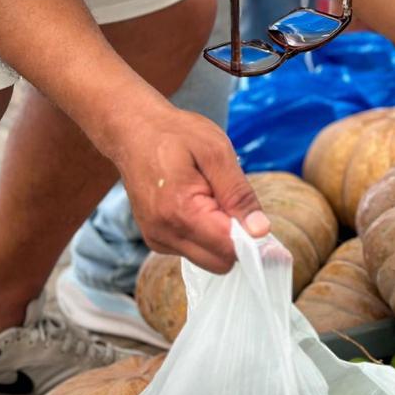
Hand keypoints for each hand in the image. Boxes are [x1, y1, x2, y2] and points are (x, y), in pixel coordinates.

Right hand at [108, 104, 270, 272]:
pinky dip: (205, 233)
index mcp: (180, 212)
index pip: (228, 249)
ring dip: (219, 235)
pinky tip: (196, 202)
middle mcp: (164, 234)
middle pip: (220, 263)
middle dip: (235, 237)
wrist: (134, 131)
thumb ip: (238, 194)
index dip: (251, 237)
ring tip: (209, 195)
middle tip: (229, 199)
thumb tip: (260, 231)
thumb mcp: (216, 152)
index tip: (256, 217)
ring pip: (208, 259)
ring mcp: (157, 239)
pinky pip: (194, 250)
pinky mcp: (156, 239)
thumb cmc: (176, 135)